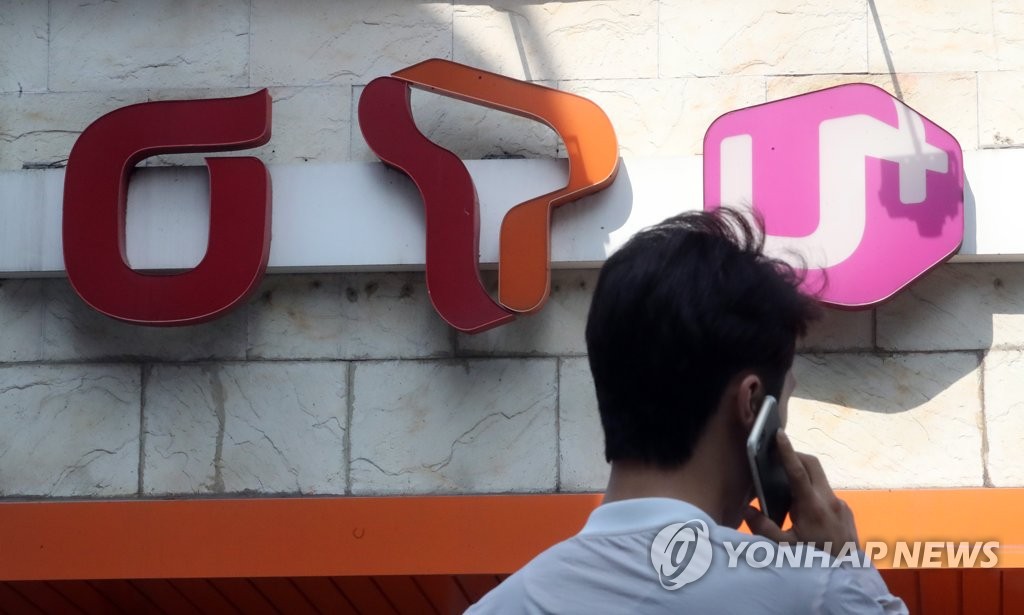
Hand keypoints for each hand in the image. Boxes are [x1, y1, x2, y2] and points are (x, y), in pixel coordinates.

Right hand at [744, 431, 858, 557]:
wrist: (848, 577)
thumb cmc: (814, 564)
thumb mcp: (783, 549)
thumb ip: (763, 528)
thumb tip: (747, 510)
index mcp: (812, 507)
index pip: (797, 471)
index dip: (787, 451)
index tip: (779, 434)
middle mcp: (829, 501)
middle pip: (813, 465)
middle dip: (796, 456)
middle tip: (779, 458)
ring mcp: (840, 505)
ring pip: (819, 480)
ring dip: (803, 478)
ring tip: (786, 493)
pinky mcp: (846, 512)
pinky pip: (826, 494)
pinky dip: (812, 494)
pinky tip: (803, 514)